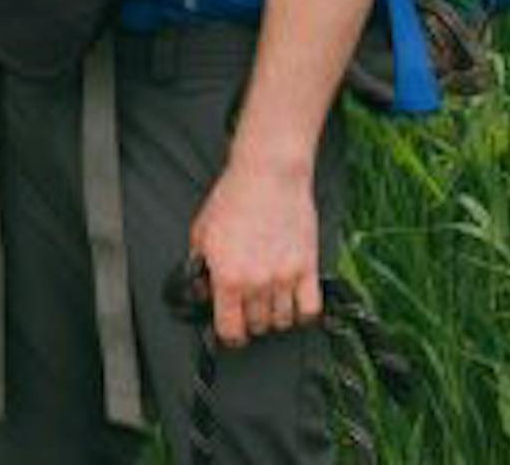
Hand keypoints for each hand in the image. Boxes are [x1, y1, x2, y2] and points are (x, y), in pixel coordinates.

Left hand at [187, 157, 321, 348]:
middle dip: (251, 320)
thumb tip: (202, 291)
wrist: (268, 173)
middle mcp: (256, 283)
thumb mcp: (201, 233)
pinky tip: (295, 302)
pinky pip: (310, 310)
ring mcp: (285, 277)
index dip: (230, 334)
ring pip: (283, 322)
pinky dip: (303, 312)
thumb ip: (199, 267)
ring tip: (271, 301)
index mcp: (227, 278)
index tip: (232, 330)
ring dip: (276, 316)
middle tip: (250, 306)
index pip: (230, 331)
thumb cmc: (234, 197)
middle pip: (258, 326)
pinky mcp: (307, 267)